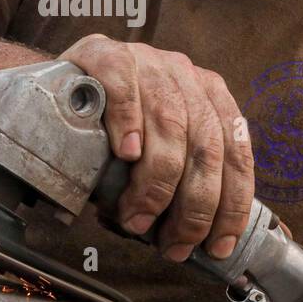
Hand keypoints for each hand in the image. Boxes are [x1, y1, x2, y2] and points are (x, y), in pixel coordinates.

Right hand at [58, 34, 252, 261]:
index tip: (218, 244)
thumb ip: (181, 176)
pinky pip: (125, 91)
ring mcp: (149, 63)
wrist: (66, 77)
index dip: (231, 203)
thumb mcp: (159, 143)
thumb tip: (192, 239)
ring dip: (155, 183)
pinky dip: (129, 126)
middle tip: (173, 243)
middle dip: (194, 205)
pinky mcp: (109, 57)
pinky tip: (126, 155)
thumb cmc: (116, 122)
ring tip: (137, 217)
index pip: (236, 152)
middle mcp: (186, 76)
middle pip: (205, 146)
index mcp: (209, 95)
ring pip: (169, 124)